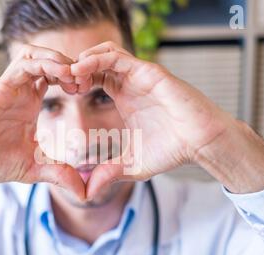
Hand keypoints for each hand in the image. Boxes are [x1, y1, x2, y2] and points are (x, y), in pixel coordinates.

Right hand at [0, 44, 84, 213]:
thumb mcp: (35, 168)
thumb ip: (60, 174)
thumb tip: (84, 193)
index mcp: (30, 103)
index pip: (55, 76)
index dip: (74, 78)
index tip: (88, 90)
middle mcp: (21, 91)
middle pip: (49, 60)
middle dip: (72, 65)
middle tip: (86, 81)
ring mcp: (10, 87)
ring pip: (36, 55)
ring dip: (59, 60)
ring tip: (75, 76)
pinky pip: (24, 64)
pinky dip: (45, 64)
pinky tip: (63, 74)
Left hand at [71, 41, 263, 197]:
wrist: (202, 143)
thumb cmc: (173, 150)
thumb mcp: (132, 163)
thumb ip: (109, 173)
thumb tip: (87, 192)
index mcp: (124, 96)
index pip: (94, 77)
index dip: (76, 81)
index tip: (63, 93)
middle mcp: (130, 82)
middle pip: (96, 62)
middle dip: (75, 68)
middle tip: (60, 82)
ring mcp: (140, 75)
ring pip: (105, 53)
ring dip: (83, 61)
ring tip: (69, 76)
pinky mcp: (150, 72)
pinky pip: (118, 57)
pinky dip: (96, 59)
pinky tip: (81, 71)